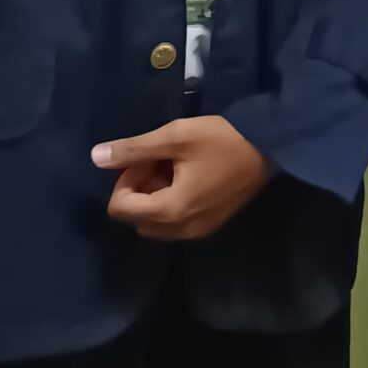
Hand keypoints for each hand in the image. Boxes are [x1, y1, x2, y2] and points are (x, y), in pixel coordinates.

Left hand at [91, 115, 271, 239]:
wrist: (271, 147)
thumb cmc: (221, 139)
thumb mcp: (175, 136)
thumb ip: (133, 149)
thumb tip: (95, 157)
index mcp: (171, 211)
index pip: (121, 208)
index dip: (124, 180)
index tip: (146, 157)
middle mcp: (181, 230)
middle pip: (136, 219)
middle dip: (138, 189)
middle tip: (159, 160)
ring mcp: (198, 231)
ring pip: (155, 223)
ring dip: (153, 197)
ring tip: (174, 167)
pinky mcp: (211, 225)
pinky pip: (175, 223)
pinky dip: (171, 203)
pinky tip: (188, 177)